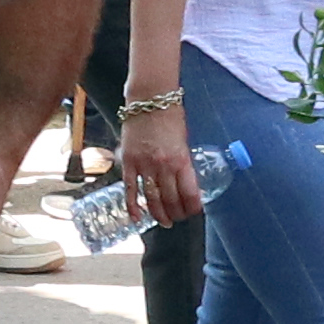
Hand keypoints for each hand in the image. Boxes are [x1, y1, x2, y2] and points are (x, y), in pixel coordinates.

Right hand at [119, 104, 207, 227]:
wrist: (150, 100)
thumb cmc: (170, 116)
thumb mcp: (183, 140)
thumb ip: (182, 161)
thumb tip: (183, 181)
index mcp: (182, 160)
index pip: (189, 193)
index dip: (192, 207)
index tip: (193, 212)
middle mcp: (164, 166)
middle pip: (171, 199)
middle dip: (176, 213)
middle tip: (177, 219)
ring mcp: (145, 165)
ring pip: (152, 198)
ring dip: (159, 214)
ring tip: (164, 223)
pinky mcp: (129, 163)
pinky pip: (131, 189)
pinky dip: (133, 206)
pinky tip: (137, 218)